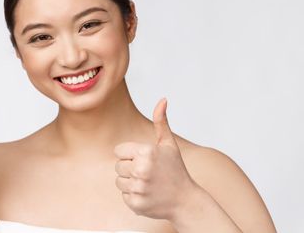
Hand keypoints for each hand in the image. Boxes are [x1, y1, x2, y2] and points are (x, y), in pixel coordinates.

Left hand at [114, 98, 197, 220]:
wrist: (186, 201)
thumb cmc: (175, 170)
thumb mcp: (168, 144)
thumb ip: (161, 122)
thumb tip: (162, 99)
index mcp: (146, 152)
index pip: (118, 151)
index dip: (130, 155)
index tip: (144, 160)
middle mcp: (141, 169)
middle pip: (117, 166)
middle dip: (130, 169)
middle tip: (147, 173)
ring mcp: (138, 188)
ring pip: (119, 182)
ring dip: (130, 183)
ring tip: (147, 183)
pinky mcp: (136, 204)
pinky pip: (124, 196)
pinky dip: (133, 197)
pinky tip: (148, 195)